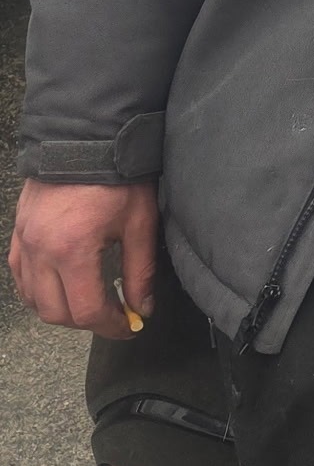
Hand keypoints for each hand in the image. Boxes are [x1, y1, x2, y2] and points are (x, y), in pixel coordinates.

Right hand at [9, 178, 157, 337]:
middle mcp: (41, 251)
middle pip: (57, 312)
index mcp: (73, 250)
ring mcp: (25, 242)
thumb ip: (140, 270)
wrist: (86, 138)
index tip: (129, 327)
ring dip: (61, 310)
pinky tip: (60, 287)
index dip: (111, 327)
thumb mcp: (139, 222)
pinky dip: (38, 291)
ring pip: (34, 299)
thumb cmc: (117, 176)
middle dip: (87, 322)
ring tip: (89, 302)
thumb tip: (142, 308)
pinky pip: (20, 277)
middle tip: (113, 316)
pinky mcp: (19, 233)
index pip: (87, 311)